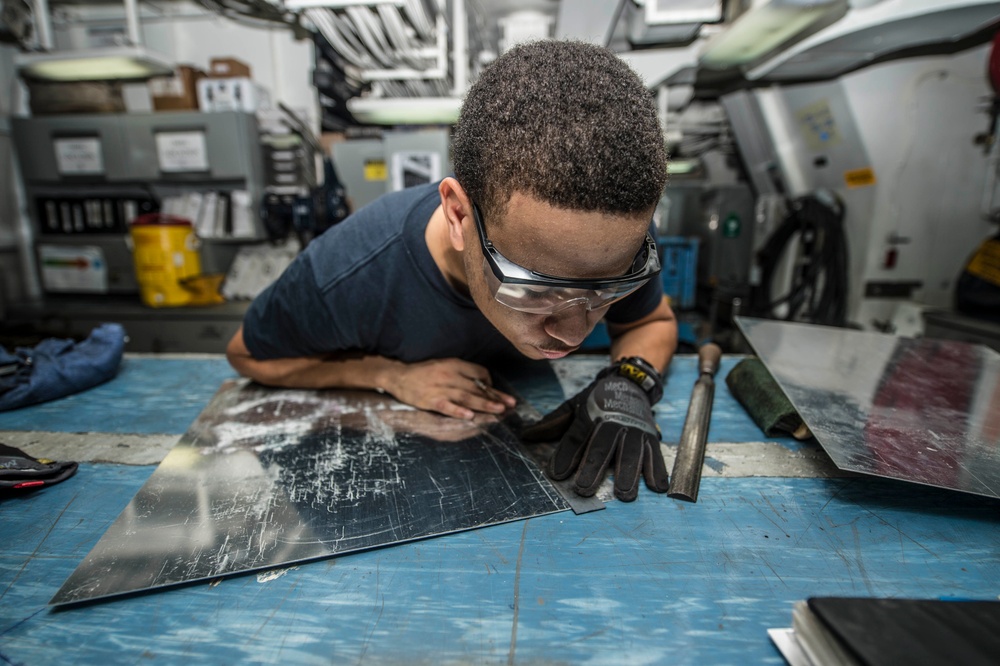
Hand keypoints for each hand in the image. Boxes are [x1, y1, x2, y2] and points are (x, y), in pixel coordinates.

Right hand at [383, 358, 516, 419]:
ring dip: (484, 404)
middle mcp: (449, 375)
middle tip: (510, 404)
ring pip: (466, 397)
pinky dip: (458, 411)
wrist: (398, 375)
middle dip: (495, 397)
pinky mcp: (430, 400)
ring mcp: (440, 388)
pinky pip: (447, 406)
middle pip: (477, 387)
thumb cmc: (424, 372)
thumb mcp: (444, 365)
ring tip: (499, 410)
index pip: (479, 373)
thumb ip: (462, 372)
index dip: (490, 384)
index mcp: (454, 364)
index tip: (495, 393)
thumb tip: (483, 383)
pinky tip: (469, 416)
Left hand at [520, 357, 667, 501]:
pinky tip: (658, 487)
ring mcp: (634, 429)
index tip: (556, 474)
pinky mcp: (650, 436)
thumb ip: (553, 423)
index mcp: (590, 415)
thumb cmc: (597, 400)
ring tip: (624, 494)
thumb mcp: (573, 406)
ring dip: (628, 474)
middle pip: (602, 446)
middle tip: (585, 489)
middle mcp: (612, 422)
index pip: (575, 437)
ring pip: (631, 452)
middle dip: (593, 468)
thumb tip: (526, 435)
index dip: (565, 455)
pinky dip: (658, 471)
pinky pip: (655, 454)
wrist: (629, 382)